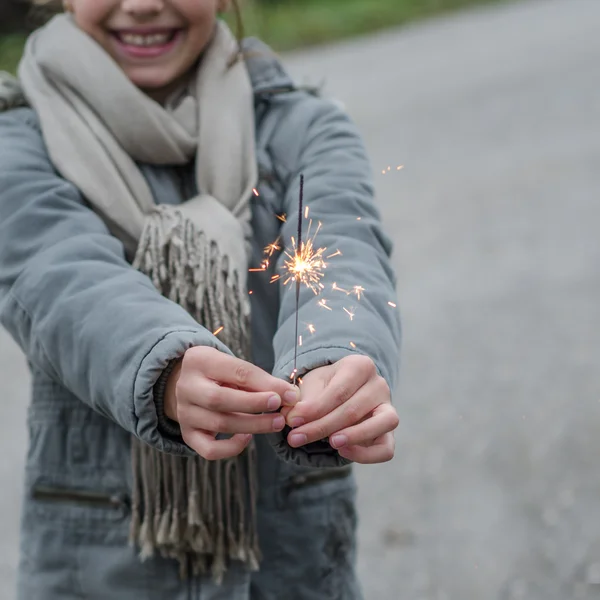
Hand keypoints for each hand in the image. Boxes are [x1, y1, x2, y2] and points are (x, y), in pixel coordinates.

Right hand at [165, 347, 298, 460]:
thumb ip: (259, 380)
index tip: (289, 394)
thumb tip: (291, 396)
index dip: (265, 384)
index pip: (236, 372)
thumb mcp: (234, 367)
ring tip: (276, 423)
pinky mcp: (187, 434)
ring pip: (219, 424)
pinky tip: (246, 437)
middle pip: (220, 399)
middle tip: (280, 411)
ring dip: (253, 426)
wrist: (189, 383)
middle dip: (255, 405)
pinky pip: (209, 449)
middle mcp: (186, 387)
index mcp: (199, 361)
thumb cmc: (220, 373)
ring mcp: (184, 413)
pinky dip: (231, 448)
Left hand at [283, 355, 398, 463]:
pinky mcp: (389, 433)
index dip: (314, 409)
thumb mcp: (310, 387)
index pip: (338, 391)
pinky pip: (386, 449)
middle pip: (353, 410)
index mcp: (360, 366)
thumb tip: (291, 418)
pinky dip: (367, 454)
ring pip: (382, 423)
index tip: (292, 421)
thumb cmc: (323, 388)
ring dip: (354, 436)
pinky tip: (343, 452)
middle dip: (321, 427)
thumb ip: (302, 402)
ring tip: (330, 444)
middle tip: (295, 438)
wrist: (337, 394)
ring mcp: (388, 408)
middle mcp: (379, 385)